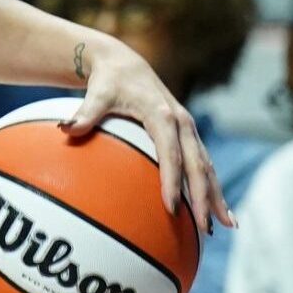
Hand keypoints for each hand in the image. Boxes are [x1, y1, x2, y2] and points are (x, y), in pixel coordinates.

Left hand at [62, 39, 234, 234]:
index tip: (171, 208)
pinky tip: (217, 208)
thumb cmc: (109, 81)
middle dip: (204, 197)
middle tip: (205, 228)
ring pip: (207, 166)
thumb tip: (66, 128)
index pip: (170, 154)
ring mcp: (188, 129)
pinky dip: (211, 185)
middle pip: (197, 165)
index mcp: (162, 114)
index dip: (172, 181)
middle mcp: (182, 122)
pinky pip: (203, 163)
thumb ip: (84, 113)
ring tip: (226, 225)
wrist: (124, 64)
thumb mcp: (96, 94)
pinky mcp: (188, 134)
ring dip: (216, 195)